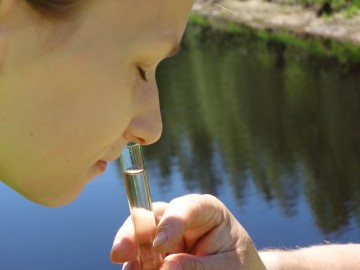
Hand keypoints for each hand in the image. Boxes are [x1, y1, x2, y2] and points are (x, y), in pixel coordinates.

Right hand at [110, 194, 265, 269]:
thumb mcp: (228, 267)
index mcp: (207, 212)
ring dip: (132, 254)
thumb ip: (199, 267)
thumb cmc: (240, 266)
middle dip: (134, 232)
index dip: (171, 221)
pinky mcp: (158, 255)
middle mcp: (182, 219)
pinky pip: (141, 259)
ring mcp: (167, 236)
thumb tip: (166, 268)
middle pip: (153, 215)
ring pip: (140, 236)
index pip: (187, 207)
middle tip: (121, 253)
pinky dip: (135, 267)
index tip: (159, 245)